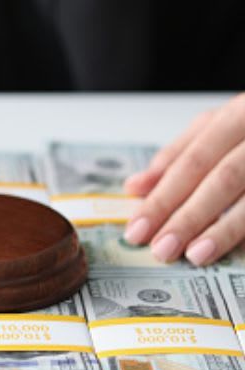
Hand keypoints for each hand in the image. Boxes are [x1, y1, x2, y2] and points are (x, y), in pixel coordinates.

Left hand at [122, 95, 244, 265]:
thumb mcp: (221, 127)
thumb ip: (179, 154)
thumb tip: (136, 187)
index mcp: (241, 113)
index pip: (193, 161)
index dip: (163, 196)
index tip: (137, 228)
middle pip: (223, 179)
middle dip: (188, 216)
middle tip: (160, 249)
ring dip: (224, 229)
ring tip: (195, 255)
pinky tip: (240, 253)